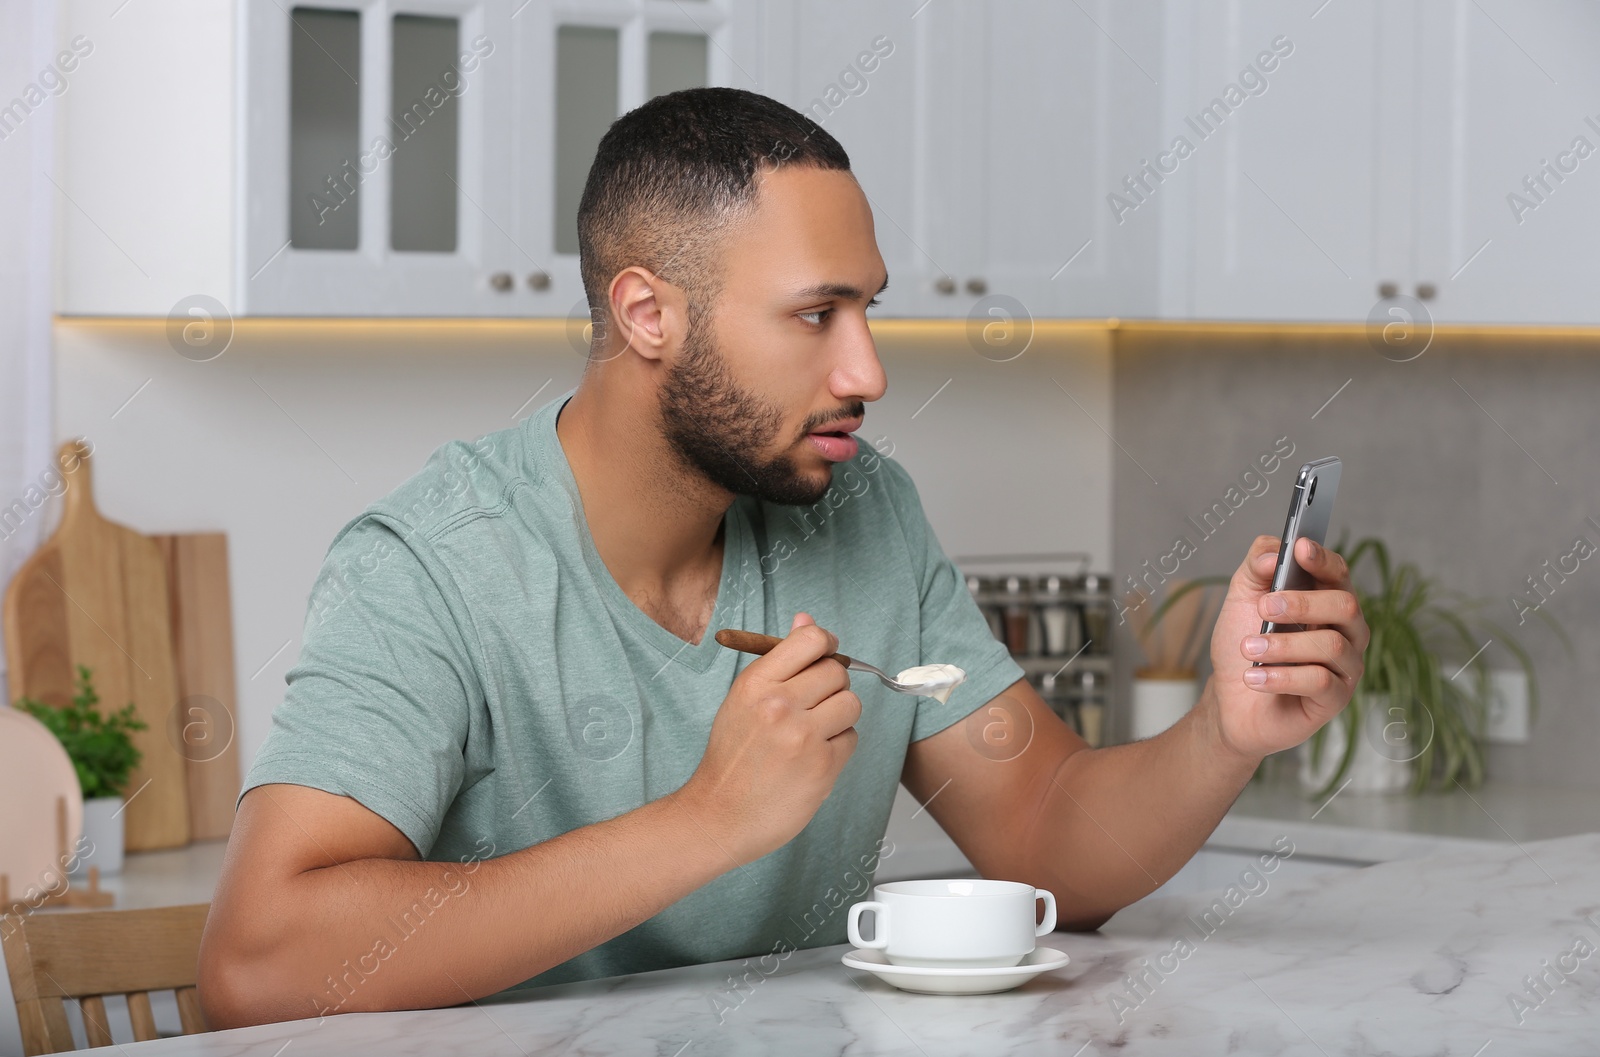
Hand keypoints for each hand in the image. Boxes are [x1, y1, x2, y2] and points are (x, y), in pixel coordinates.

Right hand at [676, 612, 860, 862]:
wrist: (719, 815)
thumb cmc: (732, 757)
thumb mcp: (744, 699)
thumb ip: (780, 662)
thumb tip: (807, 620)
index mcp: (756, 682)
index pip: (811, 640)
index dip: (826, 645)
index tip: (825, 656)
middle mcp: (779, 705)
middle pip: (836, 672)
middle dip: (832, 687)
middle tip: (812, 708)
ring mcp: (803, 736)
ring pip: (851, 704)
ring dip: (839, 717)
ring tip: (814, 733)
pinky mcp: (822, 766)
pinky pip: (851, 739)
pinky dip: (838, 747)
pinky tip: (812, 759)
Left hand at [1205, 535, 1369, 760]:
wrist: (1230, 699)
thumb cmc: (1243, 646)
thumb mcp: (1241, 599)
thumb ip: (1255, 568)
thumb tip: (1274, 552)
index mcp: (1326, 600)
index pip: (1337, 573)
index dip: (1321, 559)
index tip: (1299, 548)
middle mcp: (1345, 630)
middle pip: (1344, 605)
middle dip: (1301, 603)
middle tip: (1264, 608)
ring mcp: (1345, 665)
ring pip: (1331, 644)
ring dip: (1282, 645)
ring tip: (1248, 649)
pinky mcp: (1336, 698)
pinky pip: (1320, 681)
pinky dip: (1281, 676)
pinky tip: (1254, 677)